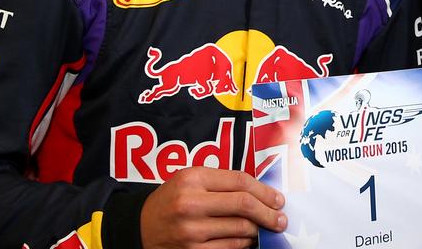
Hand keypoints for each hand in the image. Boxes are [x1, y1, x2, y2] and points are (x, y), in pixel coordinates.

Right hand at [140, 167, 285, 248]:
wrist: (141, 226)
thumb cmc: (172, 200)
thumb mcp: (191, 180)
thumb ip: (222, 181)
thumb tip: (262, 192)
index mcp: (192, 179)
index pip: (241, 181)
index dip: (265, 191)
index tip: (278, 198)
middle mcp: (191, 204)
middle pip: (244, 205)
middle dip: (269, 212)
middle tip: (280, 217)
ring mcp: (191, 230)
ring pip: (241, 228)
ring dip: (258, 229)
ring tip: (264, 228)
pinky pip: (231, 247)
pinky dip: (245, 243)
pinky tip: (248, 239)